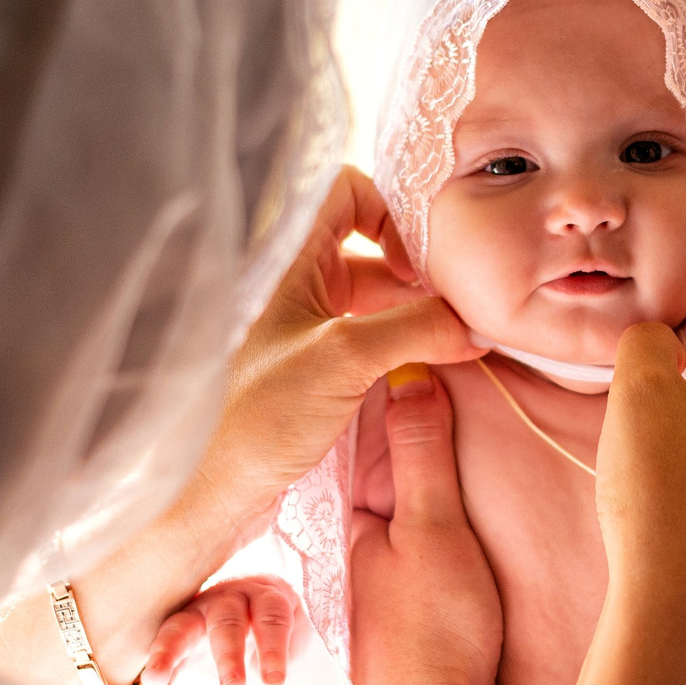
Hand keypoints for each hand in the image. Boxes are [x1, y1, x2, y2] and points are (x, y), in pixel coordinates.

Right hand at [139, 577, 295, 684]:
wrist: (254, 614)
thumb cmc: (276, 626)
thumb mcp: (293, 637)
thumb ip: (283, 656)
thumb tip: (258, 680)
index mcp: (264, 597)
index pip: (271, 618)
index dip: (273, 650)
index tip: (274, 682)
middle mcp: (229, 600)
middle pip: (226, 621)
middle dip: (228, 655)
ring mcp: (197, 615)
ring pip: (180, 627)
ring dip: (167, 654)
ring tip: (155, 680)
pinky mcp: (177, 637)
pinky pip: (164, 655)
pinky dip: (158, 677)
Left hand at [181, 166, 478, 540]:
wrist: (208, 494)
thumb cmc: (252, 418)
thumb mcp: (343, 358)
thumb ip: (415, 327)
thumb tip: (477, 324)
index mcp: (286, 260)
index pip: (346, 191)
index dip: (390, 212)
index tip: (421, 262)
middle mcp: (294, 287)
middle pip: (373, 252)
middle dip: (420, 277)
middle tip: (462, 310)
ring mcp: (304, 332)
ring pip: (376, 302)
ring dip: (417, 319)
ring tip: (458, 346)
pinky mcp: (314, 374)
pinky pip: (370, 344)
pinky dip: (403, 351)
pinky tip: (430, 373)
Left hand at [348, 366, 505, 684]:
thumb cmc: (431, 634)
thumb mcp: (432, 529)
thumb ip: (422, 453)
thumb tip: (414, 375)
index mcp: (357, 503)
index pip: (371, 413)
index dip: (398, 367)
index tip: (436, 329)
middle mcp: (361, 528)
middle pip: (385, 444)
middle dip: (413, 400)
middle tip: (459, 353)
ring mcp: (381, 562)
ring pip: (401, 483)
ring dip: (426, 446)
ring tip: (463, 401)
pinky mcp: (405, 592)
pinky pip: (416, 518)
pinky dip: (434, 491)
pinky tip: (461, 488)